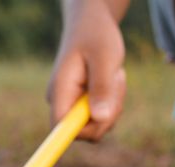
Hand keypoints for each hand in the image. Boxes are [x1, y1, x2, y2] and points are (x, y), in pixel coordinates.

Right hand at [47, 0, 126, 140]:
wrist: (91, 26)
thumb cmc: (97, 37)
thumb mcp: (105, 58)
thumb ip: (101, 88)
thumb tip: (100, 119)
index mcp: (59, 91)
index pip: (60, 128)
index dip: (80, 131)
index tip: (102, 120)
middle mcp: (60, 102)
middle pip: (84, 131)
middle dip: (107, 114)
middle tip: (115, 83)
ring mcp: (71, 105)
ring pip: (97, 125)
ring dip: (113, 105)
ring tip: (113, 76)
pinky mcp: (82, 106)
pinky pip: (101, 118)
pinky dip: (113, 103)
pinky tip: (112, 81)